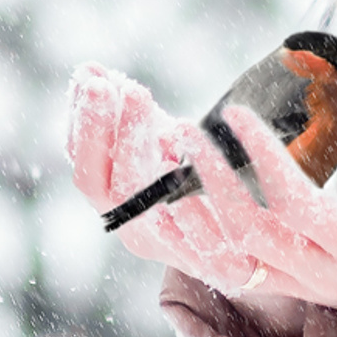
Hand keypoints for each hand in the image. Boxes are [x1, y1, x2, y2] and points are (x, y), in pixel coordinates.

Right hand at [63, 64, 265, 289]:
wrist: (254, 247)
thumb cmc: (200, 186)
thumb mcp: (160, 146)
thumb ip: (126, 113)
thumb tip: (89, 70)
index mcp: (118, 204)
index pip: (83, 165)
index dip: (82, 121)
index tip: (91, 76)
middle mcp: (134, 231)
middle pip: (99, 185)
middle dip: (101, 128)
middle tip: (112, 85)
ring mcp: (171, 251)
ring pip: (135, 203)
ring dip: (133, 148)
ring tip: (139, 99)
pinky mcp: (217, 267)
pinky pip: (200, 246)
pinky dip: (187, 210)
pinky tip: (179, 167)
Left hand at [187, 103, 336, 317]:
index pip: (295, 201)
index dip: (262, 157)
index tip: (237, 113)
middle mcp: (321, 273)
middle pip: (251, 230)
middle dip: (213, 179)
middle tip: (188, 130)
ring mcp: (299, 285)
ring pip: (230, 259)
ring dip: (193, 214)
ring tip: (168, 163)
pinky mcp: (286, 288)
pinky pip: (228, 274)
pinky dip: (194, 245)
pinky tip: (167, 211)